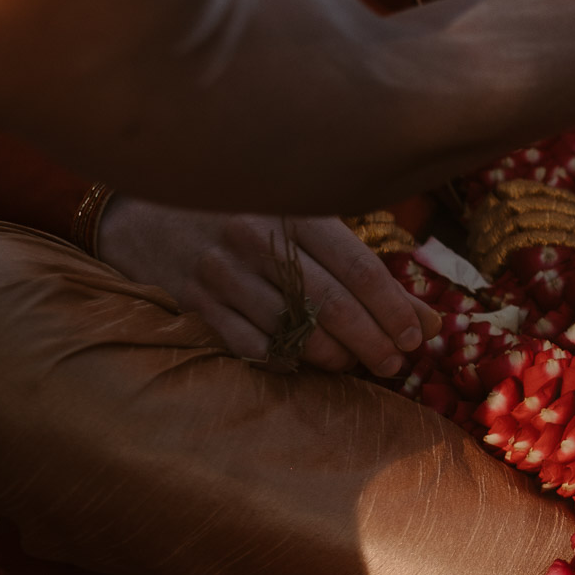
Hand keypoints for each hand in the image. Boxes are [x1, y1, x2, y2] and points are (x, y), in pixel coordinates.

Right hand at [98, 199, 438, 376]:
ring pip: (292, 328)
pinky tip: (303, 367)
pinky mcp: (192, 300)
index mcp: (296, 208)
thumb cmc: (244, 211)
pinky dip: (281, 361)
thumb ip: (362, 266)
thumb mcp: (302, 222)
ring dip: (332, 356)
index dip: (393, 308)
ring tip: (355, 366)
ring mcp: (221, 270)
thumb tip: (430, 319)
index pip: (359, 267)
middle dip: (371, 340)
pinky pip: (247, 344)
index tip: (416, 337)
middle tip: (395, 364)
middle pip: (331, 302)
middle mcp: (258, 237)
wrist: (144, 207)